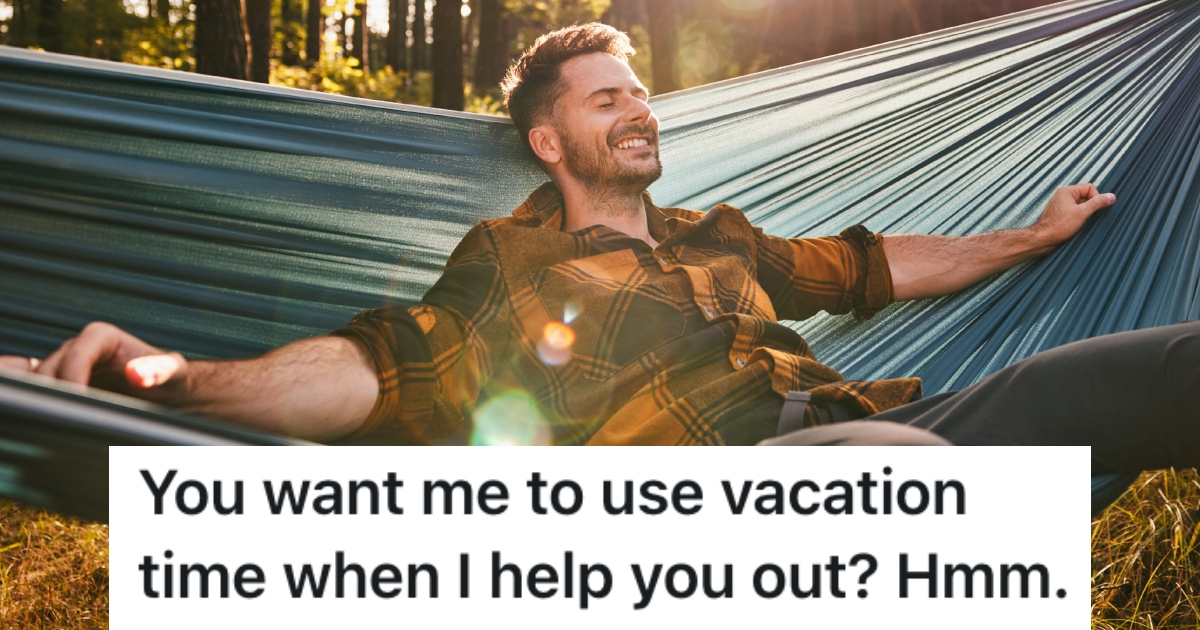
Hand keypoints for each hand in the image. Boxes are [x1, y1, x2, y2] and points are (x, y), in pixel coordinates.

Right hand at [0, 322, 188, 404]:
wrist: (169, 391)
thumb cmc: (171, 378)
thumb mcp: (173, 373)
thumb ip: (158, 370)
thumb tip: (136, 374)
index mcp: (101, 337)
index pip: (75, 357)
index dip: (73, 379)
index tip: (78, 403)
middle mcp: (78, 349)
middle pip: (50, 371)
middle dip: (55, 395)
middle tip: (66, 420)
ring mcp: (65, 366)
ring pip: (37, 382)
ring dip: (42, 401)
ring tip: (55, 422)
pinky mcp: (61, 385)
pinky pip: (36, 389)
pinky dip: (34, 400)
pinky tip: (37, 413)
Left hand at [1031, 183, 1115, 248]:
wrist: (1043, 239)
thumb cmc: (1059, 226)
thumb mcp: (1082, 213)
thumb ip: (1098, 203)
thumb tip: (1112, 196)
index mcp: (1067, 191)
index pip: (1090, 188)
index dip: (1095, 198)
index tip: (1092, 210)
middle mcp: (1063, 196)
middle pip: (1086, 196)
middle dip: (1090, 207)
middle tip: (1086, 217)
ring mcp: (1061, 205)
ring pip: (1082, 205)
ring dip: (1085, 214)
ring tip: (1079, 222)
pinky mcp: (1061, 214)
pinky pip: (1076, 212)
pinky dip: (1079, 218)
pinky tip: (1076, 226)